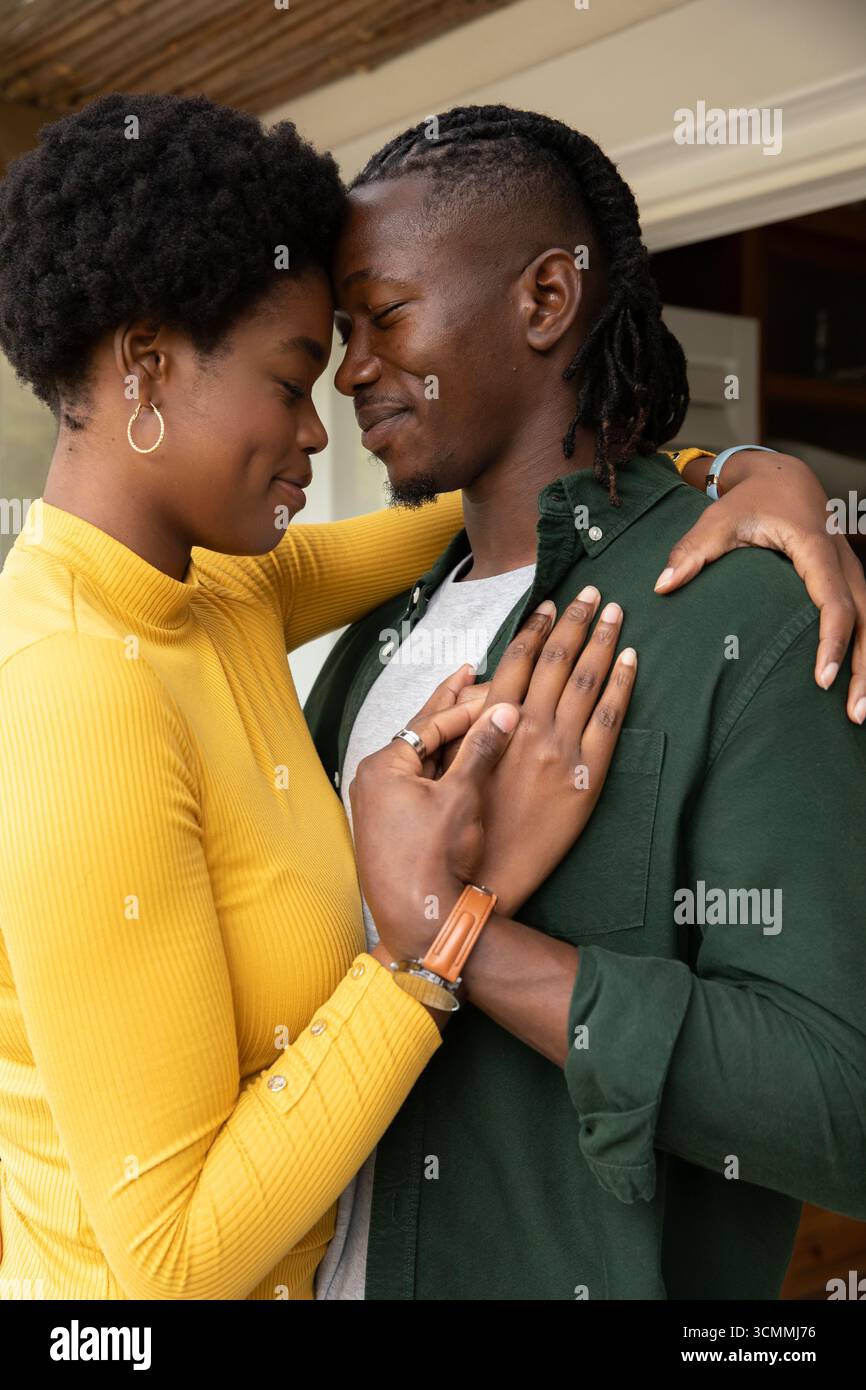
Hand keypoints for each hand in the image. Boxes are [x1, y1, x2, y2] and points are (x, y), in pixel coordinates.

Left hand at [348, 670, 519, 961]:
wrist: (419, 920)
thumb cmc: (434, 858)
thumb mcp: (462, 796)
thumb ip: (481, 749)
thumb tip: (503, 710)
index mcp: (382, 767)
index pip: (429, 725)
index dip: (467, 707)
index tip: (495, 691)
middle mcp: (372, 782)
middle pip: (419, 737)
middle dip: (449, 710)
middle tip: (469, 675)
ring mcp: (377, 806)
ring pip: (419, 762)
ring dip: (447, 741)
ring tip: (468, 713)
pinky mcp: (388, 828)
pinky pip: (417, 786)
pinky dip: (439, 771)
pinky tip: (456, 763)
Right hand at [445, 588, 637, 918]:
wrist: (483, 877)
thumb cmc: (458, 823)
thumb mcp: (449, 763)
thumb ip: (463, 720)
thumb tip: (476, 680)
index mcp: (493, 723)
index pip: (520, 660)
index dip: (537, 628)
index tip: (549, 604)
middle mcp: (530, 728)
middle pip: (560, 661)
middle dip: (577, 621)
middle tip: (591, 592)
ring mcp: (562, 750)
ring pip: (589, 681)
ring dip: (603, 640)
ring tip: (614, 612)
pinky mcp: (587, 777)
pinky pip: (611, 720)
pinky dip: (622, 685)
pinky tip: (631, 660)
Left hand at [655, 450, 865, 722]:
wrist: (784, 476)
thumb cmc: (750, 501)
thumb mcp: (718, 519)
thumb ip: (692, 552)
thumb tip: (662, 586)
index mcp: (816, 548)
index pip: (833, 602)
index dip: (832, 642)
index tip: (822, 679)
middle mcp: (842, 562)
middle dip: (864, 668)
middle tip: (854, 714)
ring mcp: (851, 572)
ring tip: (859, 714)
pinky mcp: (850, 582)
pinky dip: (864, 652)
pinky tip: (857, 686)